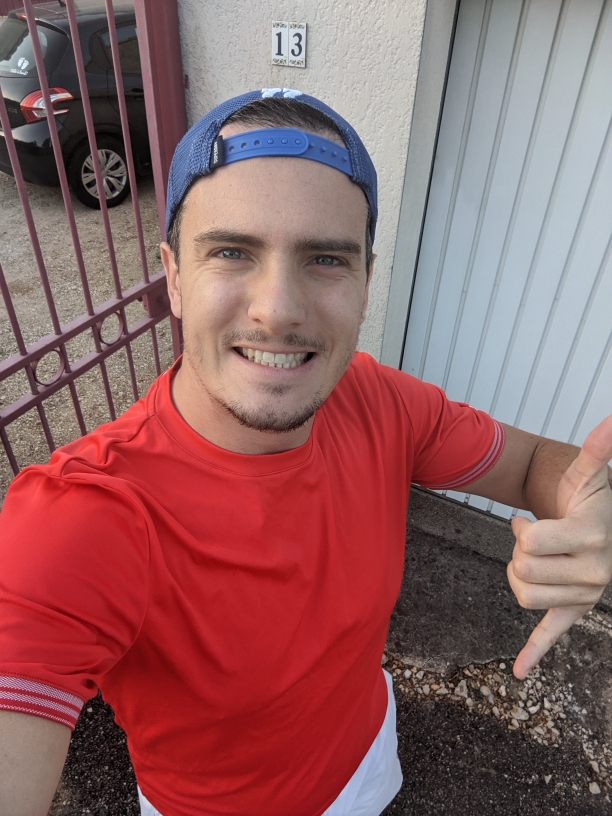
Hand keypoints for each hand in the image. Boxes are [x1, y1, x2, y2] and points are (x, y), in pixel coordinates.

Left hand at [506, 415, 611, 678]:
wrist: (607, 527)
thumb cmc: (593, 499)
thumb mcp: (590, 474)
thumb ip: (596, 450)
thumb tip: (609, 421)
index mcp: (591, 536)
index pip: (530, 542)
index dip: (521, 529)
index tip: (527, 520)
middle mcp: (593, 571)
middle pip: (522, 570)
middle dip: (518, 550)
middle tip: (531, 535)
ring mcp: (585, 595)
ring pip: (524, 595)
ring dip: (518, 575)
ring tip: (534, 558)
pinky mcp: (575, 611)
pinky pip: (552, 635)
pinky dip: (535, 653)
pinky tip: (519, 671)